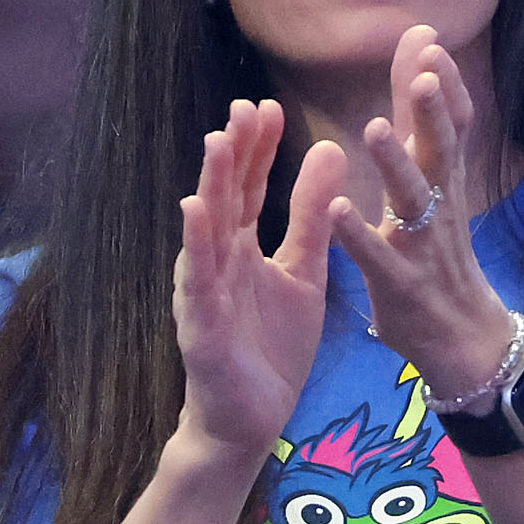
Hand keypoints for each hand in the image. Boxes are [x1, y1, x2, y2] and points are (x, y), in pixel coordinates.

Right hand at [171, 100, 343, 463]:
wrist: (252, 418)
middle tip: (243, 107)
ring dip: (210, 185)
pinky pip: (197, 282)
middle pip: (225, 196)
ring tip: (218, 142)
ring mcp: (204, 291)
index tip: (267, 105)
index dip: (256, 147)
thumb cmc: (271, 345)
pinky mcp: (200, 326)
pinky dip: (195, 246)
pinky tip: (194, 212)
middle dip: (233, 152)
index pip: (248, 186)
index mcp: (241, 246)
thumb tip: (329, 148)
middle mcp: (217, 260)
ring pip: (206, 231)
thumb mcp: (304, 271)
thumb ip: (311, 215)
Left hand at [328, 23, 521, 400]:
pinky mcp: (401, 285)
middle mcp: (439, 206)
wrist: (464, 340)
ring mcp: (422, 246)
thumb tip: (424, 52)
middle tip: (424, 72)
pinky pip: (378, 258)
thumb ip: (422, 122)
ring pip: (413, 199)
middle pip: (443, 152)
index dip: (443, 82)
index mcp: (444, 181)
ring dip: (395, 163)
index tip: (428, 38)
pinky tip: (336, 210)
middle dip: (433, 112)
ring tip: (374, 128)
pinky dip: (358, 234)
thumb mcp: (435, 185)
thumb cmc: (439, 254)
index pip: (453, 123)